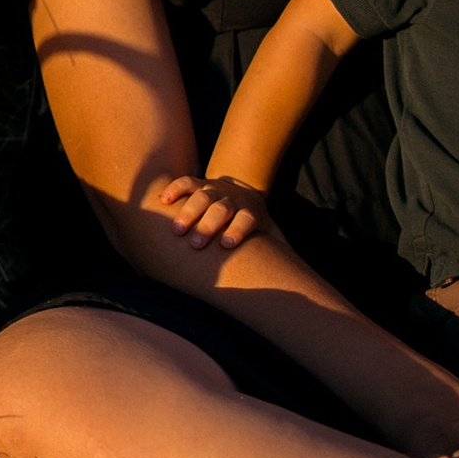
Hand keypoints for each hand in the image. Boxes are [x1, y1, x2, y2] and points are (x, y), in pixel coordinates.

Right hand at [154, 174, 272, 249]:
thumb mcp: (269, 233)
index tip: (226, 245)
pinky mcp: (201, 183)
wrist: (245, 194)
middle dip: (208, 226)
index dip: (237, 230)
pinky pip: (186, 182)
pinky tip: (163, 201)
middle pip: (221, 208)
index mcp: (252, 212)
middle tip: (195, 245)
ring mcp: (216, 189)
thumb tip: (295, 275)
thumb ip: (278, 250)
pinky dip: (174, 189)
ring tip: (176, 231)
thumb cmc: (254, 224)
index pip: (246, 219)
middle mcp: (234, 198)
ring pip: (202, 196)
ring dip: (188, 213)